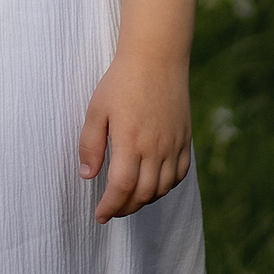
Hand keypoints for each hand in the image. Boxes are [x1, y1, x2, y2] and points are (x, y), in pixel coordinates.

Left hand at [77, 56, 193, 222]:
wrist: (156, 58)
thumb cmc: (122, 81)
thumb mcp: (96, 110)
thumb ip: (90, 145)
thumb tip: (88, 175)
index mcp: (131, 142)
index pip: (122, 188)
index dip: (110, 207)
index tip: (99, 215)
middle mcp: (156, 148)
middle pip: (143, 194)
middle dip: (125, 208)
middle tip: (111, 210)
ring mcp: (173, 145)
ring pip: (162, 188)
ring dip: (144, 200)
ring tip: (128, 200)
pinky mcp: (185, 139)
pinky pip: (179, 174)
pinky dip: (166, 187)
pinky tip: (152, 185)